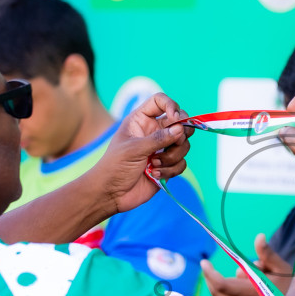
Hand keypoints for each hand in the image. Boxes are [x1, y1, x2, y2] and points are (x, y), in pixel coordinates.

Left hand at [93, 93, 192, 213]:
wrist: (111, 194)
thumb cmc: (115, 166)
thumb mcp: (134, 149)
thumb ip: (158, 139)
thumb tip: (180, 129)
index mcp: (141, 120)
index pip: (160, 101)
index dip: (171, 106)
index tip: (176, 120)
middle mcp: (153, 131)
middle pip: (180, 122)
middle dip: (181, 133)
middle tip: (175, 142)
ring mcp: (161, 149)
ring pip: (183, 145)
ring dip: (172, 156)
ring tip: (154, 165)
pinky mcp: (166, 166)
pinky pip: (181, 163)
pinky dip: (171, 170)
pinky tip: (155, 175)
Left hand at [201, 235, 293, 295]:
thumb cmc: (289, 284)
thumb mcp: (281, 267)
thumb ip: (268, 253)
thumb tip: (259, 236)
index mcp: (255, 292)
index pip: (223, 285)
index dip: (210, 274)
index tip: (204, 262)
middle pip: (218, 293)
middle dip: (210, 278)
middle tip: (208, 267)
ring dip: (216, 288)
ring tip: (230, 278)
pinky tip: (229, 291)